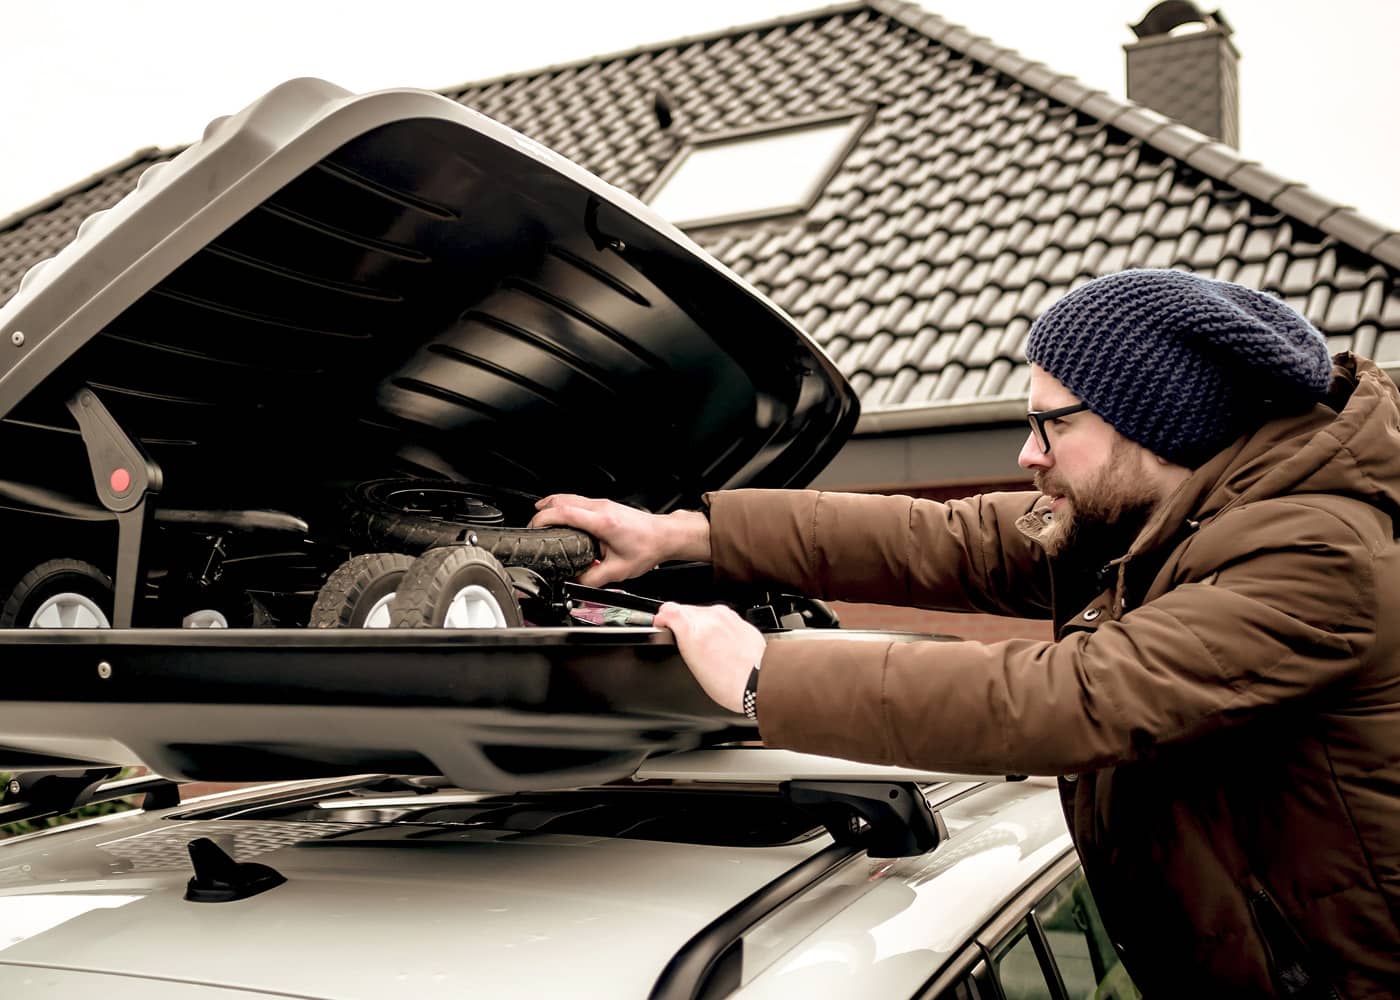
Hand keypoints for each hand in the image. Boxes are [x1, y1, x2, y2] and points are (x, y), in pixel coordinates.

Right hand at [530, 494, 709, 586]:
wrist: (665, 536)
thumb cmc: (647, 548)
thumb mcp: (618, 571)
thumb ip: (593, 579)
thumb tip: (576, 582)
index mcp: (602, 523)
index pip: (565, 513)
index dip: (545, 518)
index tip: (533, 527)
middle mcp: (601, 508)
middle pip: (562, 500)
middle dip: (542, 511)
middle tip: (532, 526)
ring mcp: (603, 504)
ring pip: (569, 497)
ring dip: (551, 505)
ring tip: (539, 519)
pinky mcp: (605, 505)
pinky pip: (577, 500)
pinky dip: (563, 505)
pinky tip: (559, 515)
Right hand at [654, 602, 764, 714]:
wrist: (760, 682)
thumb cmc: (729, 683)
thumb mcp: (694, 666)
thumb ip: (682, 641)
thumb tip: (676, 631)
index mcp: (694, 630)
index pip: (668, 610)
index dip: (661, 618)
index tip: (660, 625)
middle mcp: (710, 618)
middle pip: (683, 608)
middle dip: (678, 621)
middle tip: (679, 638)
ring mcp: (725, 616)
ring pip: (700, 610)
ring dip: (695, 622)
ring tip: (700, 643)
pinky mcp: (737, 618)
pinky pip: (717, 615)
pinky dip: (712, 624)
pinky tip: (716, 641)